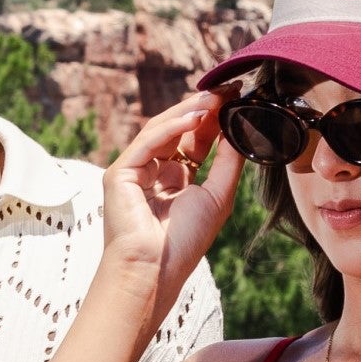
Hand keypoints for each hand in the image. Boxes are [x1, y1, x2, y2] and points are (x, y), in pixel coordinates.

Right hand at [98, 89, 243, 299]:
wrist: (156, 270)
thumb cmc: (184, 242)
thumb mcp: (217, 196)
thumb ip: (227, 162)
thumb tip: (240, 130)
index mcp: (173, 181)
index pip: (193, 142)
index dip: (213, 122)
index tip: (235, 103)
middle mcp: (152, 172)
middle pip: (178, 132)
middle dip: (202, 111)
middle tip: (227, 91)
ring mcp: (134, 171)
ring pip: (161, 130)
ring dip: (189, 112)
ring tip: (215, 99)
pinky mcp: (120, 173)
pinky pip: (148, 142)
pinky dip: (172, 127)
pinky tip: (195, 117)